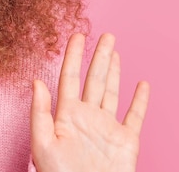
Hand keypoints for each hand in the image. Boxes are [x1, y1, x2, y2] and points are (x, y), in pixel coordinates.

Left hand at [30, 33, 149, 171]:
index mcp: (66, 115)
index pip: (69, 78)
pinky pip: (135, 116)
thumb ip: (39, 112)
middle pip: (94, 79)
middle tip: (105, 35)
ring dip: (114, 71)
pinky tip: (142, 85)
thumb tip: (36, 81)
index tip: (77, 35)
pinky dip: (140, 100)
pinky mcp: (126, 140)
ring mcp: (107, 127)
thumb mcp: (42, 143)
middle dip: (99, 56)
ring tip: (114, 51)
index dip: (73, 56)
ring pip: (111, 92)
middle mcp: (87, 117)